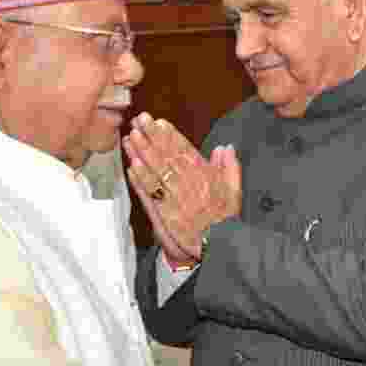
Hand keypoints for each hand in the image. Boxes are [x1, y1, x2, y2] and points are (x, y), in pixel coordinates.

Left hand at [122, 114, 241, 261]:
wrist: (219, 244)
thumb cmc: (225, 217)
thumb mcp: (235, 189)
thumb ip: (230, 166)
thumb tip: (225, 147)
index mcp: (204, 175)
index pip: (184, 151)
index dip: (170, 135)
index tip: (159, 121)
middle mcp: (188, 183)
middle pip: (166, 157)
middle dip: (152, 137)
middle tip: (139, 121)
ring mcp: (175, 198)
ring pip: (156, 172)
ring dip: (142, 154)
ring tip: (131, 138)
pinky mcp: (165, 212)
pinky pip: (151, 193)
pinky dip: (141, 180)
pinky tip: (131, 167)